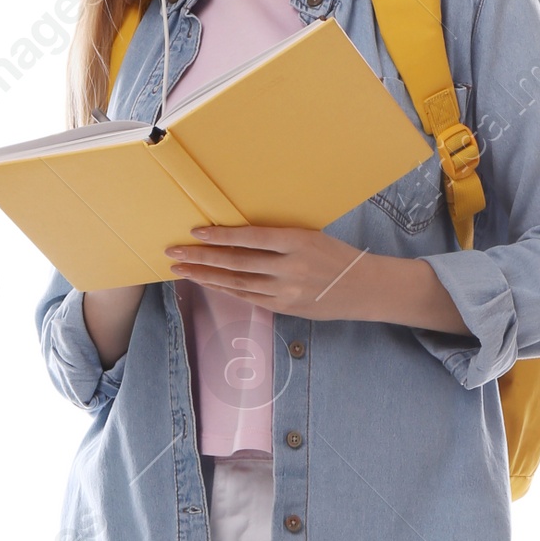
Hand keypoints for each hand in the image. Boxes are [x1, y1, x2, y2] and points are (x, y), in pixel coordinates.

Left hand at [166, 224, 470, 333]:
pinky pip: (248, 297)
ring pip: (237, 283)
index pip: (250, 238)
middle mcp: (290, 267)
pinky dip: (226, 289)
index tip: (196, 232)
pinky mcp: (284, 307)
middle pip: (236, 262)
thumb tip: (239, 234)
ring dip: (206, 276)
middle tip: (175, 253)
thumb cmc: (336, 256)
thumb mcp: (311, 236)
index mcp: (298, 241)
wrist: (364, 288)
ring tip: (182, 270)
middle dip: (202, 258)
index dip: (221, 236)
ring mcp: (286, 291)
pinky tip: (208, 282)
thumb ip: (278, 238)